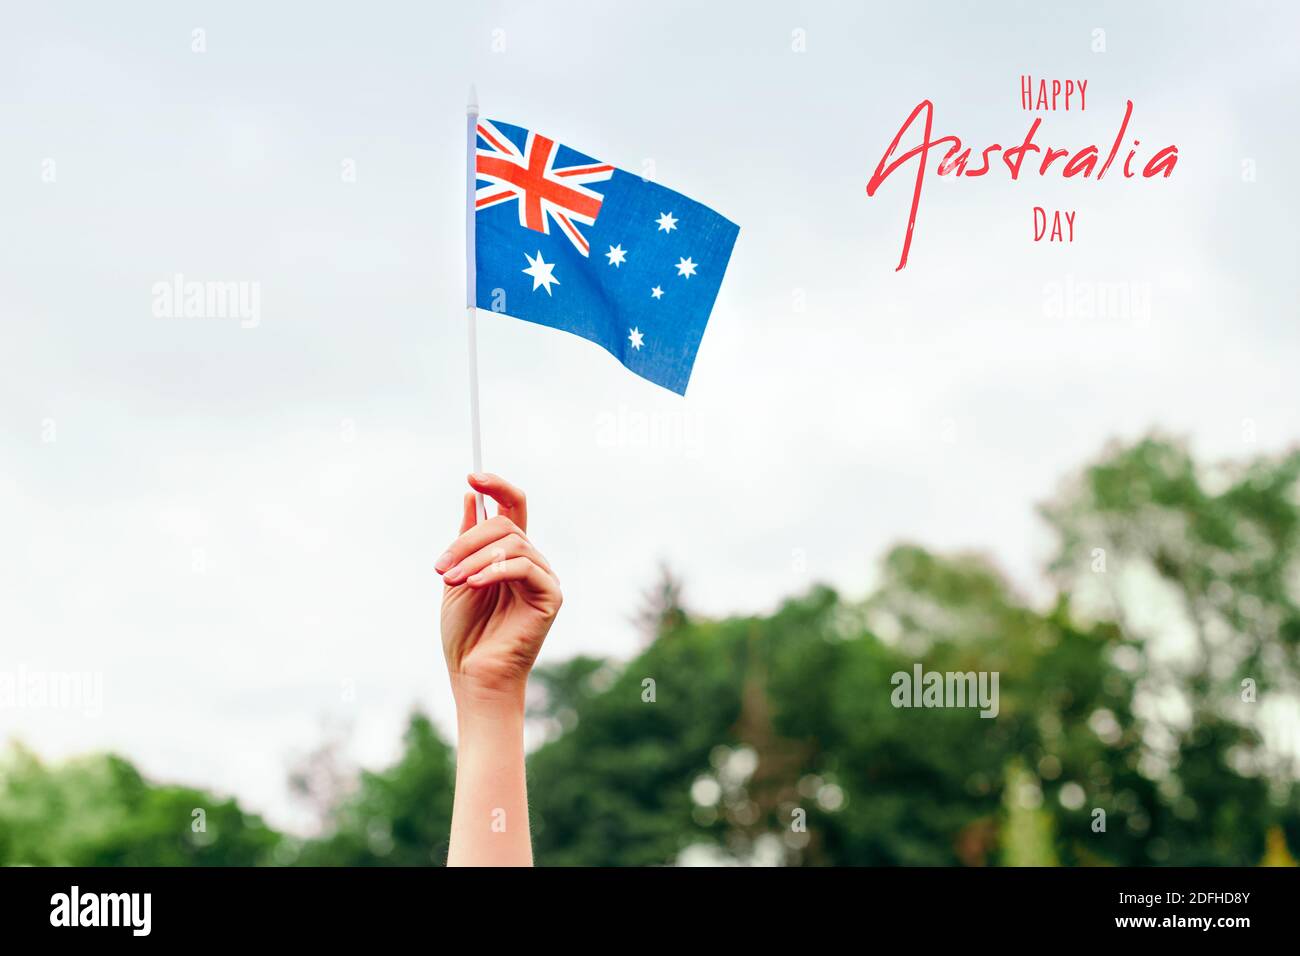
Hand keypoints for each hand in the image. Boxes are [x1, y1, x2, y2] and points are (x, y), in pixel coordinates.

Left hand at [436, 473, 561, 707]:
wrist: (473, 675)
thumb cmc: (465, 633)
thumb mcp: (456, 577)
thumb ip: (465, 540)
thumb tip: (472, 496)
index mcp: (508, 554)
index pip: (512, 507)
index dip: (496, 486)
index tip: (473, 476)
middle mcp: (530, 561)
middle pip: (506, 524)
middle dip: (468, 540)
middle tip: (441, 566)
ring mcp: (543, 577)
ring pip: (513, 544)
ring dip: (475, 558)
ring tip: (451, 580)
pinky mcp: (550, 596)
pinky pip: (526, 567)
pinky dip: (495, 570)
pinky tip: (474, 584)